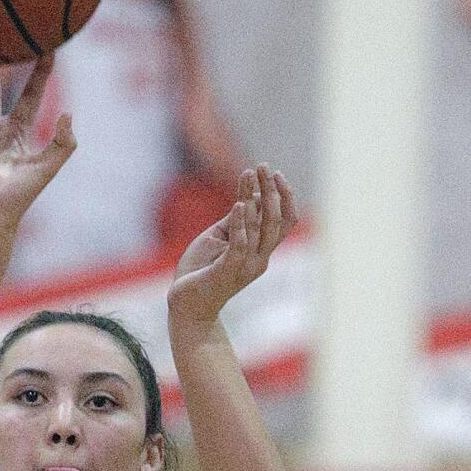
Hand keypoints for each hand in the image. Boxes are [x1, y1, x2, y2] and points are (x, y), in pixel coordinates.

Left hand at [167, 166, 296, 327]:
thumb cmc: (201, 270)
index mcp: (260, 250)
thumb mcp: (220, 238)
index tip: (273, 172)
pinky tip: (237, 204)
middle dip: (272, 190)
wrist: (186, 305)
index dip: (284, 196)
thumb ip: (236, 221)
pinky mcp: (227, 272)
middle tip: (262, 166)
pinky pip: (239, 246)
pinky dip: (240, 224)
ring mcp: (245, 266)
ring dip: (257, 199)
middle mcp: (259, 258)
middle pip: (276, 220)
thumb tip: (250, 196)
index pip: (284, 221)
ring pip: (261, 230)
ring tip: (249, 174)